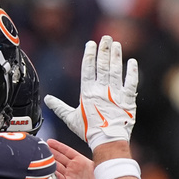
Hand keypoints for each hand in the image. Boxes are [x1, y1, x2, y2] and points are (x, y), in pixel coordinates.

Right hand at [44, 35, 137, 149]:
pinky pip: (130, 82)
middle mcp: (102, 90)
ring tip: (116, 44)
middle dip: (104, 50)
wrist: (107, 141)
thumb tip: (47, 99)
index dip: (89, 55)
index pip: (88, 69)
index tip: (91, 44)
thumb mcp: (71, 118)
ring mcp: (116, 94)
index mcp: (88, 93)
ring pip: (116, 70)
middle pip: (102, 65)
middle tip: (106, 37)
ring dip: (116, 56)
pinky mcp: (128, 99)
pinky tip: (132, 62)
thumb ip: (60, 107)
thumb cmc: (89, 131)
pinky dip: (132, 72)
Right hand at [47, 139, 97, 178]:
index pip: (67, 151)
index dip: (58, 146)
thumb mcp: (96, 166)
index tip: (50, 142)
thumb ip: (89, 157)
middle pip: (59, 157)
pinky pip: (58, 177)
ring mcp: (69, 176)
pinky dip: (53, 173)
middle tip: (42, 148)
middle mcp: (74, 168)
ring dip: (50, 162)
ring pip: (57, 167)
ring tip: (43, 157)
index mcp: (81, 161)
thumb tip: (92, 147)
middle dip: (51, 152)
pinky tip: (48, 170)